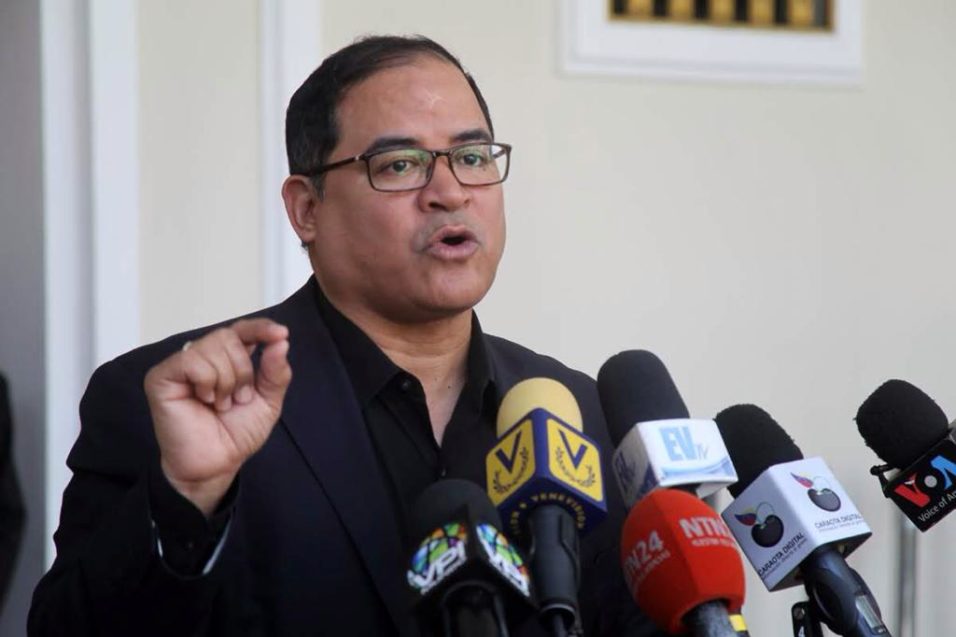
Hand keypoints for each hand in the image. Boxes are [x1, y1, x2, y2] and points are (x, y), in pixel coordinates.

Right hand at [144, 318, 291, 516]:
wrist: (216, 464)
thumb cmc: (235, 433)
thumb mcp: (268, 401)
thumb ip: (276, 372)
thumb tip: (281, 341)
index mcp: (228, 359)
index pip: (242, 329)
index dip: (260, 328)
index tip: (280, 333)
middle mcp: (203, 356)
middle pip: (229, 336)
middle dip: (243, 370)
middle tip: (237, 398)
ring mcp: (180, 365)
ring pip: (212, 347)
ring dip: (226, 381)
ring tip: (220, 404)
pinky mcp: (161, 376)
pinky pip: (192, 361)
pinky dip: (207, 382)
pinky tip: (204, 400)